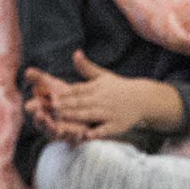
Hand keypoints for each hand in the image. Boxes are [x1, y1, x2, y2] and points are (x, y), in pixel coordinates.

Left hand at [21, 54, 181, 144]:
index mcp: (95, 88)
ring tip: (59, 120)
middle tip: (47, 107)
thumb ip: (86, 68)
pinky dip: (95, 132)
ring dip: (74, 117)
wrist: (144, 98)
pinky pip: (105, 130)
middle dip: (63, 105)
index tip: (45, 94)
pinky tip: (85, 135)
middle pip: (79, 103)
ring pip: (89, 115)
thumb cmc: (119, 88)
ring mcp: (108, 112)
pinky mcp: (116, 125)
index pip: (75, 90)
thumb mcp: (103, 76)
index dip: (60, 93)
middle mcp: (101, 99)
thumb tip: (75, 53)